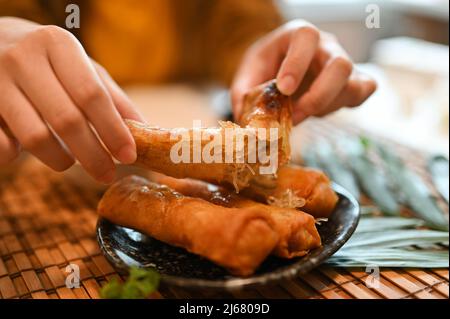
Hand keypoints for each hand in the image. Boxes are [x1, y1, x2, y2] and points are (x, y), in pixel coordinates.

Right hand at [0, 17, 144, 182]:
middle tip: (107, 174)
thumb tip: (144, 129)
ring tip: (71, 160)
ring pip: (35, 138)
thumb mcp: (84, 68)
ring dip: (60, 159)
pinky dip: (20, 158)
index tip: (129, 155)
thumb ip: (112, 97)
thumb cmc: (50, 61)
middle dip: (93, 155)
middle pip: (67, 120)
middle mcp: (23, 58)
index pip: (91, 95)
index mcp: (57, 44)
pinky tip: (32, 151)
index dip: (113, 130)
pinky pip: (3, 147)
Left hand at [231, 20, 376, 123]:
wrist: (280, 69)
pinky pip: (363, 92)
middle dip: (318, 96)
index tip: (283, 89)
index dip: (297, 64)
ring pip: (354, 84)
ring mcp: (343, 63)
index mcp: (298, 35)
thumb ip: (243, 95)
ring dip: (327, 107)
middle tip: (294, 116)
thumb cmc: (265, 68)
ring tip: (300, 115)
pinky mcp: (353, 81)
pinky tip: (318, 112)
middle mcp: (326, 46)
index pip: (306, 38)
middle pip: (340, 65)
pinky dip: (343, 106)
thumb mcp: (248, 76)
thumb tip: (244, 121)